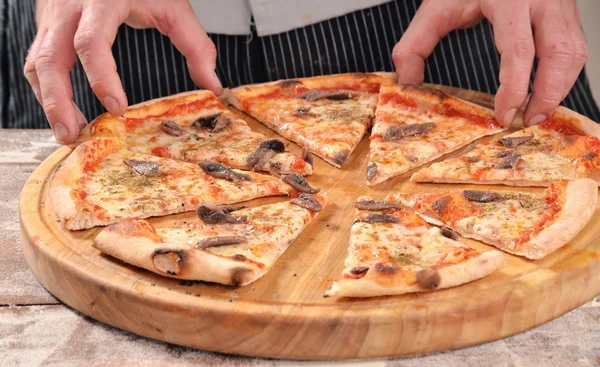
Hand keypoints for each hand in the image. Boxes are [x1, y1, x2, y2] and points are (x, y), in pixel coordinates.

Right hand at [24, 0, 221, 143]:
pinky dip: (47, 90)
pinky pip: (38, 62)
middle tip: (72, 134)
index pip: (91, 42)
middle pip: (51, 58)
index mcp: (102, 2)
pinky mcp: (47, 28)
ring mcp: (53, 20)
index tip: (117, 108)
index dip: (101, 77)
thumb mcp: (172, 6)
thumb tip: (213, 86)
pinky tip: (66, 112)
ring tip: (69, 132)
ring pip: (37, 64)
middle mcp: (69, 11)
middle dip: (58, 101)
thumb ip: (195, 44)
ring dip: (49, 101)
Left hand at [392, 0, 587, 126]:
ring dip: (560, 87)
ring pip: (574, 52)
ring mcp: (559, 5)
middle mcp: (541, 0)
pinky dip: (564, 74)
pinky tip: (546, 91)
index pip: (519, 52)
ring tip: (537, 112)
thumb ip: (415, 45)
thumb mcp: (436, 8)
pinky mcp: (566, 12)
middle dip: (547, 95)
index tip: (504, 115)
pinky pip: (575, 47)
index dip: (514, 89)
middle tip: (529, 121)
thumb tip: (408, 84)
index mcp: (509, 0)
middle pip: (559, 55)